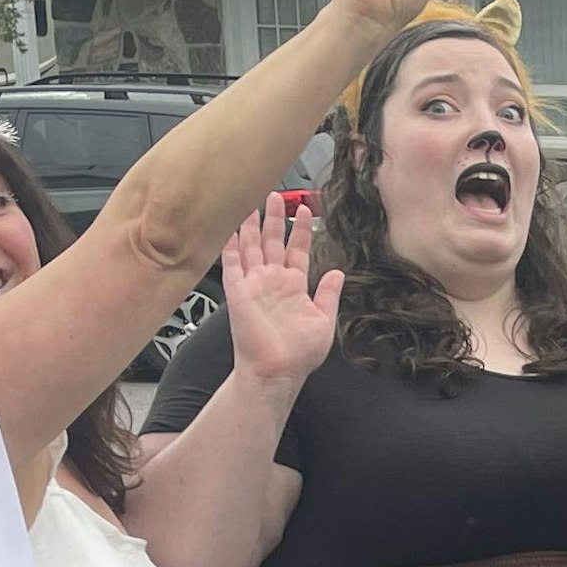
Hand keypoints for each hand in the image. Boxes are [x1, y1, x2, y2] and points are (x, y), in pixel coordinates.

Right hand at [220, 195, 339, 387]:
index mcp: (294, 286)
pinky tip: (229, 227)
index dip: (301, 230)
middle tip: (274, 194)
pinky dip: (229, 245)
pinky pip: (231, 263)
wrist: (277, 371)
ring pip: (251, 247)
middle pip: (272, 241)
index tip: (305, 209)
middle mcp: (273, 282)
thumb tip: (337, 273)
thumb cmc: (299, 353)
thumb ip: (328, 294)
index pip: (297, 250)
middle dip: (274, 217)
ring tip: (253, 202)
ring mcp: (254, 284)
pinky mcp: (237, 291)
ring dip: (252, 225)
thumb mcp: (324, 321)